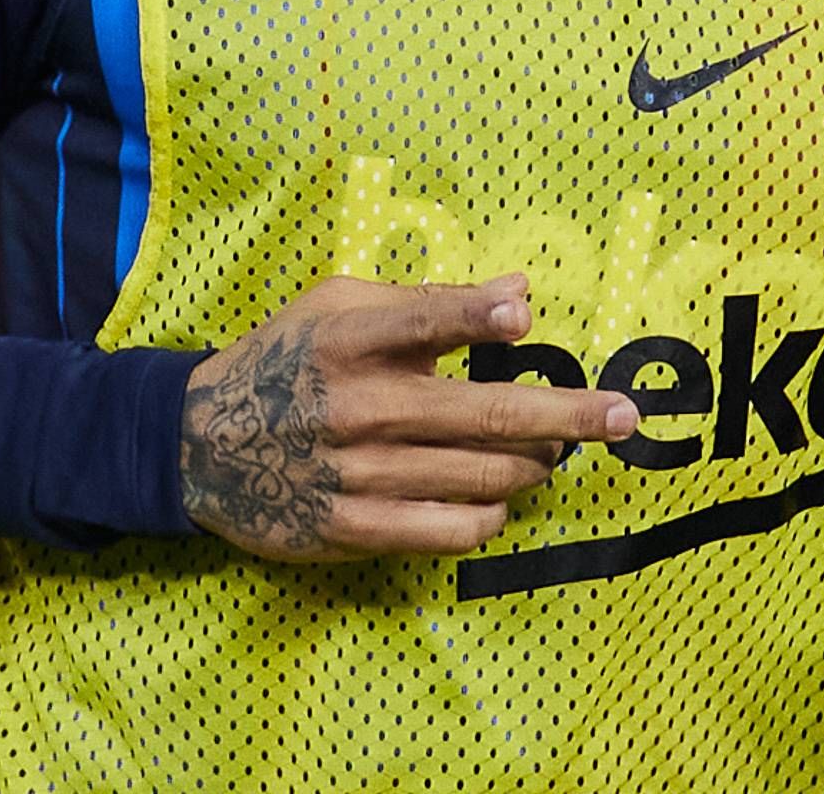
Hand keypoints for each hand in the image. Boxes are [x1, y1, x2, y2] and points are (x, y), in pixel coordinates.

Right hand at [180, 272, 640, 561]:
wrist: (199, 443)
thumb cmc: (289, 359)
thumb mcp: (339, 306)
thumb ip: (429, 301)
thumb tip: (521, 294)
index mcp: (349, 339)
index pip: (422, 321)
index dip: (475, 317)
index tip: (525, 314)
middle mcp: (356, 406)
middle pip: (479, 415)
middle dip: (564, 415)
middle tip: (623, 417)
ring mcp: (356, 475)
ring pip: (480, 477)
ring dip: (534, 465)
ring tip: (555, 452)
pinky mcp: (352, 529)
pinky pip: (450, 530)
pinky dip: (490, 513)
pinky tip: (499, 496)